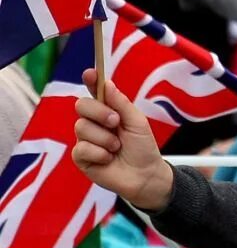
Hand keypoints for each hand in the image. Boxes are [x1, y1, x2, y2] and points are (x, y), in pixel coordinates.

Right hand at [73, 70, 172, 210]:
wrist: (144, 174)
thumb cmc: (142, 146)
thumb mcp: (136, 121)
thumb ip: (121, 103)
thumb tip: (107, 83)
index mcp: (109, 110)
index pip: (95, 92)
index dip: (91, 81)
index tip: (90, 73)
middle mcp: (94, 122)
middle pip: (81, 105)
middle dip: (100, 112)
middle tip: (116, 122)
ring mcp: (86, 139)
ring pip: (82, 128)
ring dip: (105, 138)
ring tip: (117, 147)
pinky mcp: (81, 158)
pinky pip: (81, 148)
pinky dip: (99, 153)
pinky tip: (108, 159)